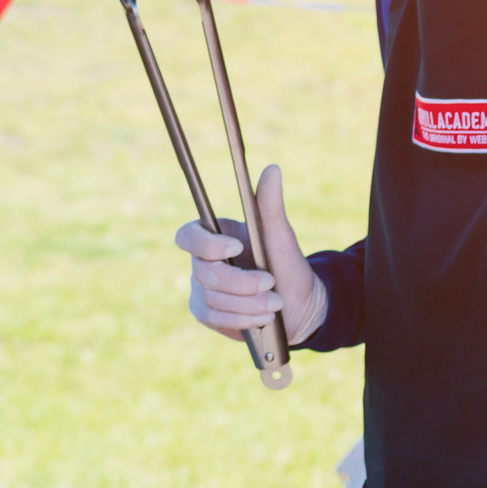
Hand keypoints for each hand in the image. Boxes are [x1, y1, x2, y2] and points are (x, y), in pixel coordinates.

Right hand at [175, 165, 327, 345]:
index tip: (238, 247)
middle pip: (205, 273)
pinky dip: (243, 318)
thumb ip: (270, 205)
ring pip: (213, 299)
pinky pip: (215, 318)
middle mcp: (202, 262)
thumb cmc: (287, 266)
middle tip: (271, 283)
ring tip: (275, 303)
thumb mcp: (281, 236)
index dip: (207, 244)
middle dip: (242, 282)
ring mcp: (201, 289)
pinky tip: (263, 316)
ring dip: (248, 303)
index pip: (188, 236)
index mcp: (215, 236)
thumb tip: (272, 169)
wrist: (297, 306)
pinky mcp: (206, 313)